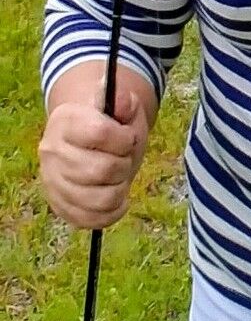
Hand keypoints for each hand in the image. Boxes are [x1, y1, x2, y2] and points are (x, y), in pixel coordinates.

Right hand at [39, 74, 149, 228]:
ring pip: (99, 199)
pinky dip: (113, 211)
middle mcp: (51, 151)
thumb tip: (123, 101)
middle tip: (124, 158)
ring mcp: (52, 182)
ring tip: (119, 177)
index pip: (99, 134)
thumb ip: (125, 103)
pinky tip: (117, 197)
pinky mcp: (59, 207)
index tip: (128, 138)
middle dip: (124, 165)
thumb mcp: (122, 109)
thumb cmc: (112, 125)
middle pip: (101, 170)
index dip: (124, 139)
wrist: (92, 143)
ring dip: (120, 189)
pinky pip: (92, 220)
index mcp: (65, 120)